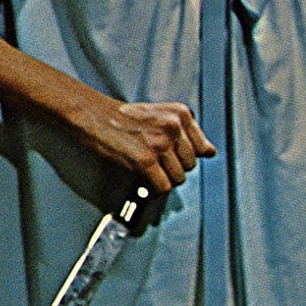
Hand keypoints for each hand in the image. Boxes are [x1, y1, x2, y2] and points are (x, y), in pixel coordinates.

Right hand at [74, 100, 216, 193]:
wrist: (95, 115)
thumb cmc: (124, 116)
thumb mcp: (162, 114)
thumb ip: (185, 131)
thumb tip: (210, 151)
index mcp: (181, 114)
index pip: (203, 148)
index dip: (188, 159)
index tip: (179, 162)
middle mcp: (174, 127)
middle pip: (189, 165)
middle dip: (175, 170)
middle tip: (158, 167)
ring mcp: (160, 145)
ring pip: (178, 178)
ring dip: (164, 181)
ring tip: (151, 175)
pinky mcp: (145, 161)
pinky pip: (163, 186)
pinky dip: (155, 191)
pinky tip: (146, 185)